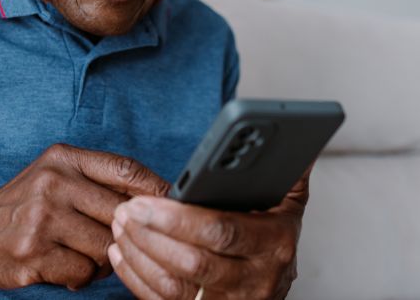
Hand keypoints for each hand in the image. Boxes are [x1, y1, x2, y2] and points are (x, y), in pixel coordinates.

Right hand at [0, 144, 168, 290]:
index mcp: (62, 158)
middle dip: (125, 233)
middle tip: (115, 241)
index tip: (171, 206)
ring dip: (104, 260)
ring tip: (83, 255)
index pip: (125, 169)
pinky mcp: (35, 254)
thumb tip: (158, 195)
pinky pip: (85, 272)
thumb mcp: (53, 178)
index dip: (155, 190)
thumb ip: (96, 182)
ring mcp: (43, 219)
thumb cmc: (20, 209)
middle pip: (122, 213)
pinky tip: (64, 269)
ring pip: (107, 246)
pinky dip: (81, 277)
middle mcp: (53, 183)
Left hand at [108, 169, 310, 298]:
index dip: (180, 219)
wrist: (273, 291)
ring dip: (140, 255)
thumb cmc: (274, 242)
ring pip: (174, 286)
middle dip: (153, 234)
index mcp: (274, 244)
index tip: (146, 201)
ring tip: (122, 226)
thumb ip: (287, 173)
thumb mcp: (288, 207)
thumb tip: (297, 135)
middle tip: (126, 210)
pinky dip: (137, 278)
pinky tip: (124, 253)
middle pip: (193, 262)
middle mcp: (255, 279)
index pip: (223, 231)